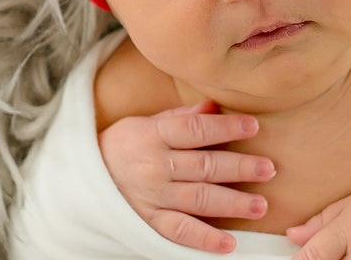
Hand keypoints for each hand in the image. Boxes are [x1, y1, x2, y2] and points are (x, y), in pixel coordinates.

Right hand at [98, 99, 275, 252]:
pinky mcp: (149, 223)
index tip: (254, 126)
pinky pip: (179, 232)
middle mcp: (155, 166)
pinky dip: (204, 239)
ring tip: (260, 205)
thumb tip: (213, 106)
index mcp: (154, 135)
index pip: (195, 130)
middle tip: (268, 169)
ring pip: (198, 200)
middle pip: (203, 166)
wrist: (82, 178)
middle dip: (239, 167)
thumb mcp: (145, 122)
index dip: (225, 128)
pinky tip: (229, 243)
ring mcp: (153, 197)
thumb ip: (180, 118)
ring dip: (232, 203)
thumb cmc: (123, 144)